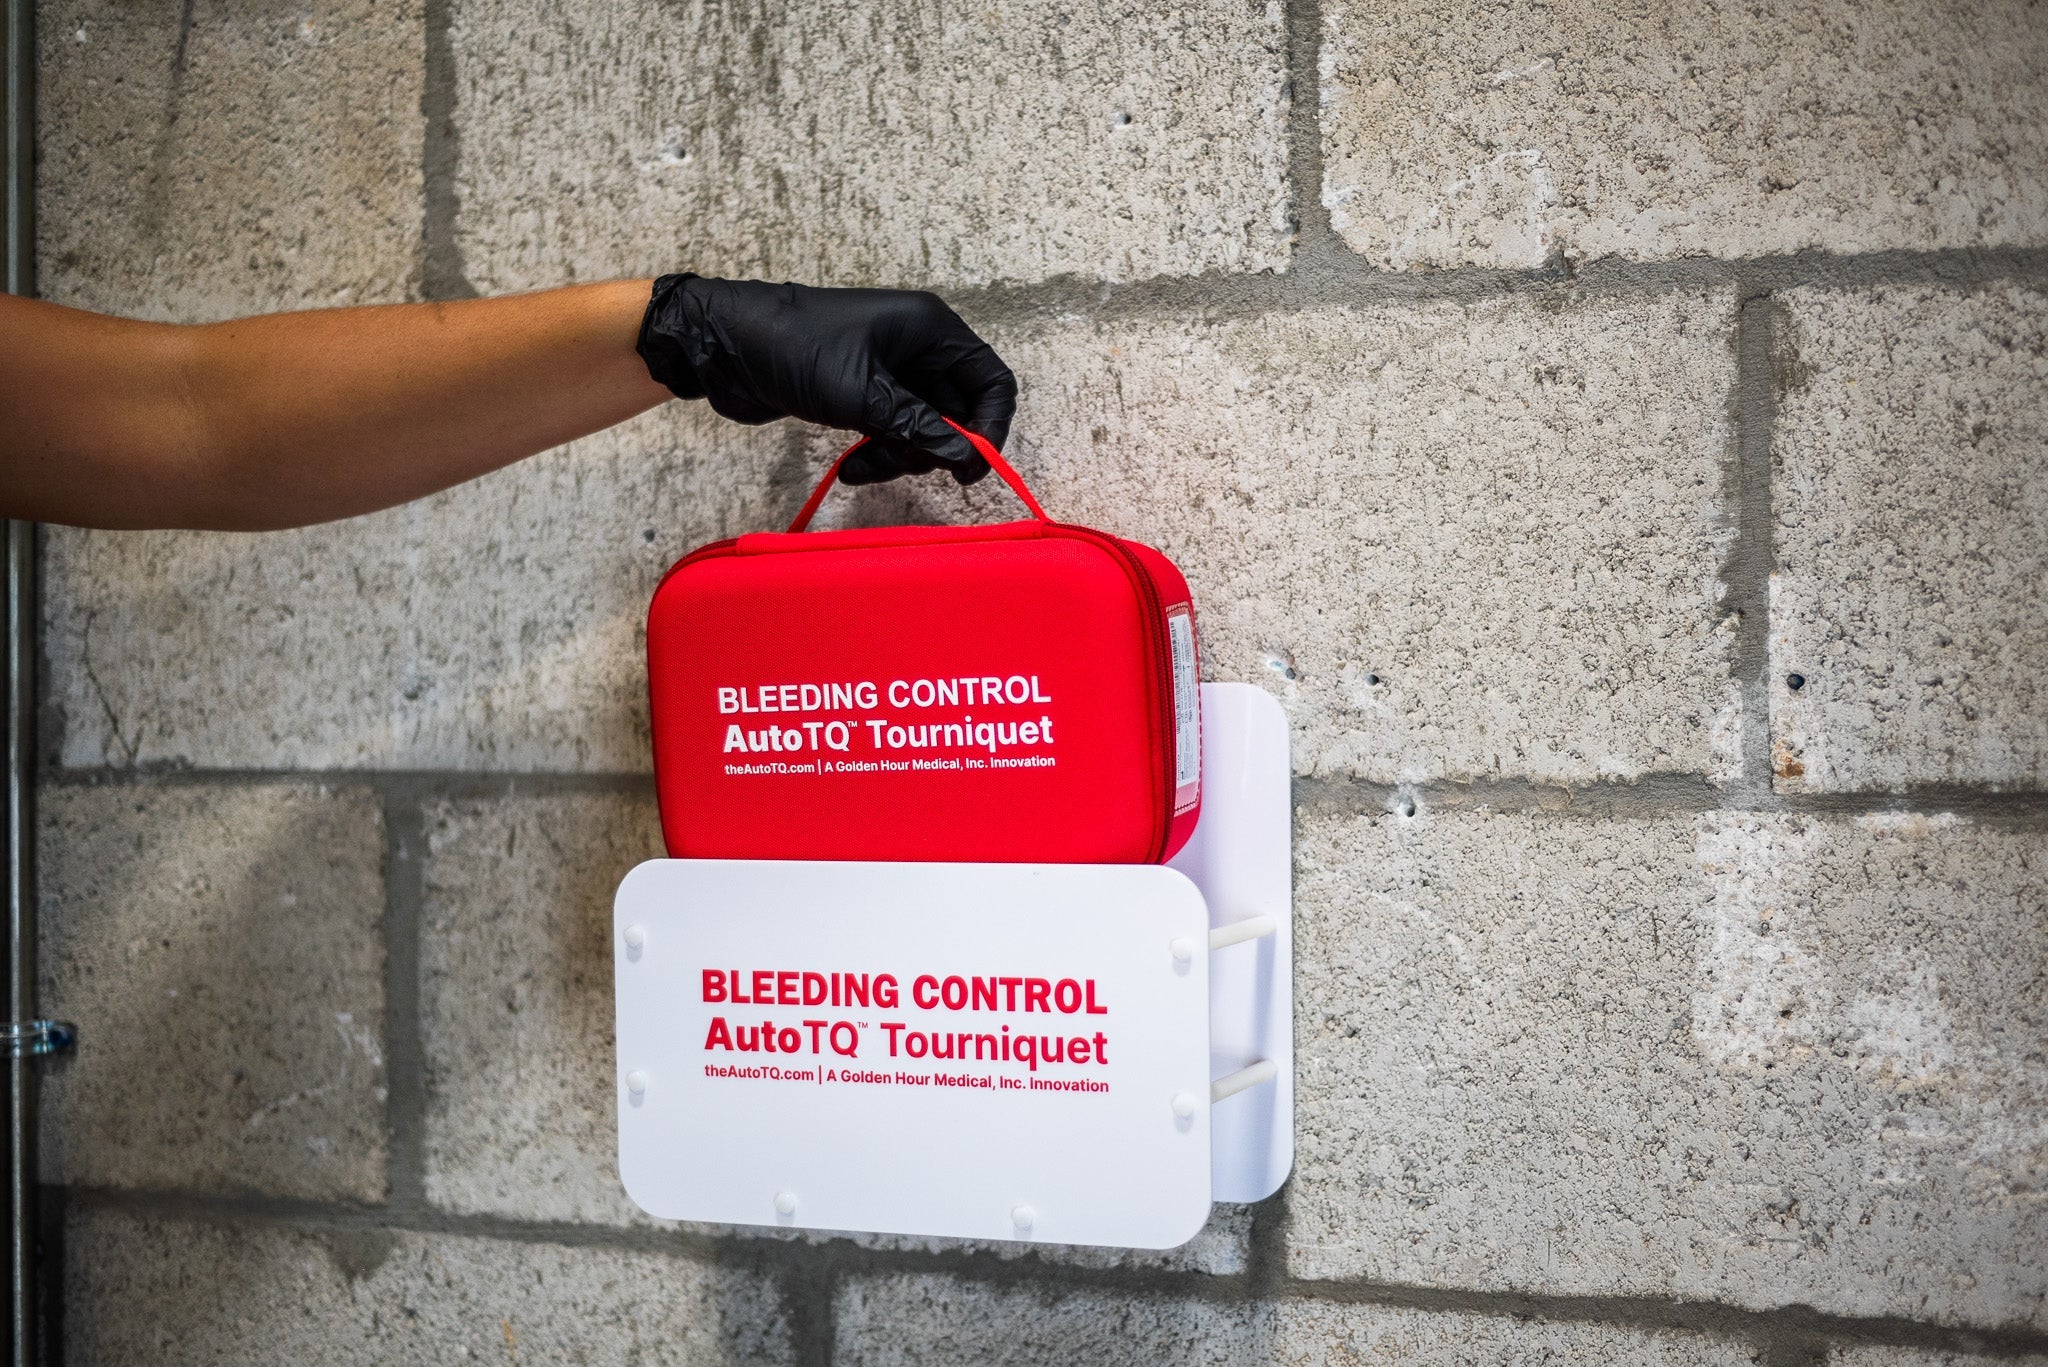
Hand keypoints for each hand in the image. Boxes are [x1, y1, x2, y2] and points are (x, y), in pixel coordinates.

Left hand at [636, 275, 1016, 484]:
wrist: (725, 346)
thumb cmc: (795, 349)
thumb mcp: (863, 394)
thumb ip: (920, 427)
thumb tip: (968, 457)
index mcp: (930, 329)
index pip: (991, 380)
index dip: (991, 425)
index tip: (970, 466)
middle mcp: (919, 348)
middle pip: (958, 412)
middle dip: (934, 447)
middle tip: (901, 465)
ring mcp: (892, 373)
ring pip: (925, 431)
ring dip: (900, 458)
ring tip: (861, 468)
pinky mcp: (866, 396)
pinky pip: (894, 435)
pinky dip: (878, 456)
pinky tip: (850, 470)